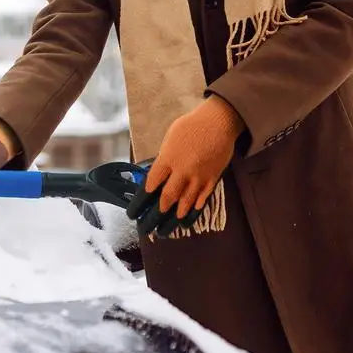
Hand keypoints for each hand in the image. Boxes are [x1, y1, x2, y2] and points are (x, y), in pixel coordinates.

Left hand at [126, 95, 244, 235]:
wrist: (218, 122)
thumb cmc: (191, 126)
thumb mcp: (170, 138)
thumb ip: (163, 158)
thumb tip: (156, 173)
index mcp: (167, 159)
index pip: (151, 185)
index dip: (141, 201)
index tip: (134, 212)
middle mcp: (182, 171)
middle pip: (166, 198)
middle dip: (155, 215)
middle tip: (147, 228)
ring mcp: (198, 177)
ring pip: (185, 203)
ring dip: (174, 218)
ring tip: (165, 230)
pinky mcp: (212, 179)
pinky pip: (202, 199)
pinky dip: (193, 211)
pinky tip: (186, 219)